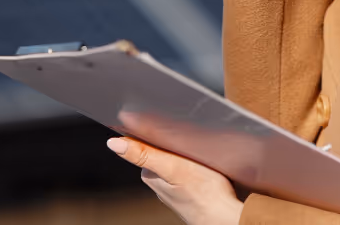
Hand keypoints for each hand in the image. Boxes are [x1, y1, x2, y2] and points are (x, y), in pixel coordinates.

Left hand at [108, 136, 243, 224]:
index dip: (155, 130)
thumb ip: (144, 154)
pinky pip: (188, 168)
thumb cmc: (204, 194)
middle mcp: (159, 183)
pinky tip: (204, 165)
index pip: (145, 143)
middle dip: (172, 141)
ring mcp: (175, 187)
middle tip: (189, 137)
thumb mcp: (172, 167)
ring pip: (175, 159)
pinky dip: (195, 163)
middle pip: (161, 150)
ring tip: (198, 151)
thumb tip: (113, 143)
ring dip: (185, 151)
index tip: (169, 124)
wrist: (226, 217)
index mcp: (150, 175)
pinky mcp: (191, 189)